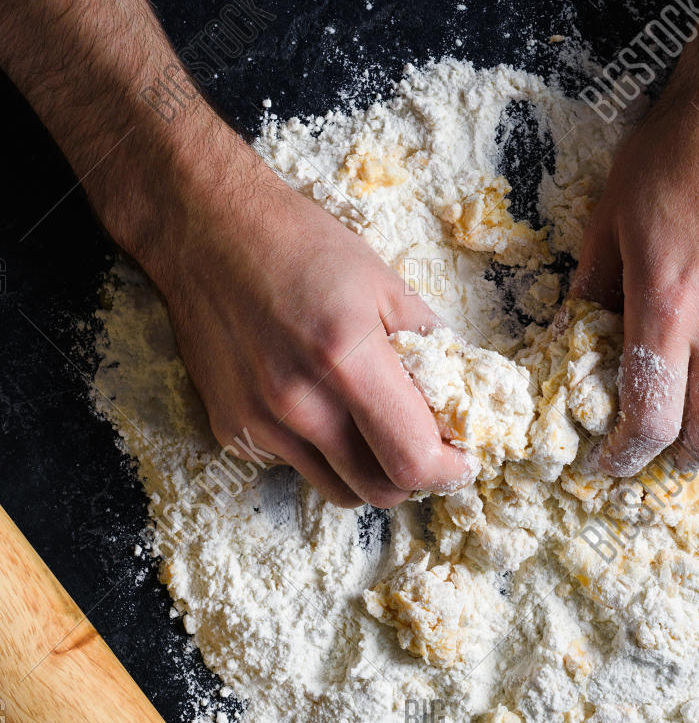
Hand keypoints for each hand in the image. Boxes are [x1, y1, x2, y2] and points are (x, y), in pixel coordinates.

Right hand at [136, 130, 474, 507]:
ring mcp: (259, 423)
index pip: (412, 460)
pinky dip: (319, 451)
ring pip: (338, 490)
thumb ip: (433, 344)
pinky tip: (314, 402)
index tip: (461, 458)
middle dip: (413, 475)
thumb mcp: (384, 281)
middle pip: (380, 492)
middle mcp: (298, 403)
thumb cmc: (300, 246)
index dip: (449, 470)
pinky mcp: (231, 430)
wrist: (206, 230)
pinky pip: (295, 467)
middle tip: (422, 442)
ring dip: (366, 470)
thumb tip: (468, 393)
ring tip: (369, 424)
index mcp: (347, 359)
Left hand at [574, 43, 698, 475]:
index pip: (653, 421)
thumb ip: (595, 291)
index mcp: (669, 307)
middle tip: (653, 443)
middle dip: (676, 458)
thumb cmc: (677, 152)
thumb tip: (581, 340)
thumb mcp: (609, 219)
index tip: (608, 462)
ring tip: (697, 413)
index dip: (625, 457)